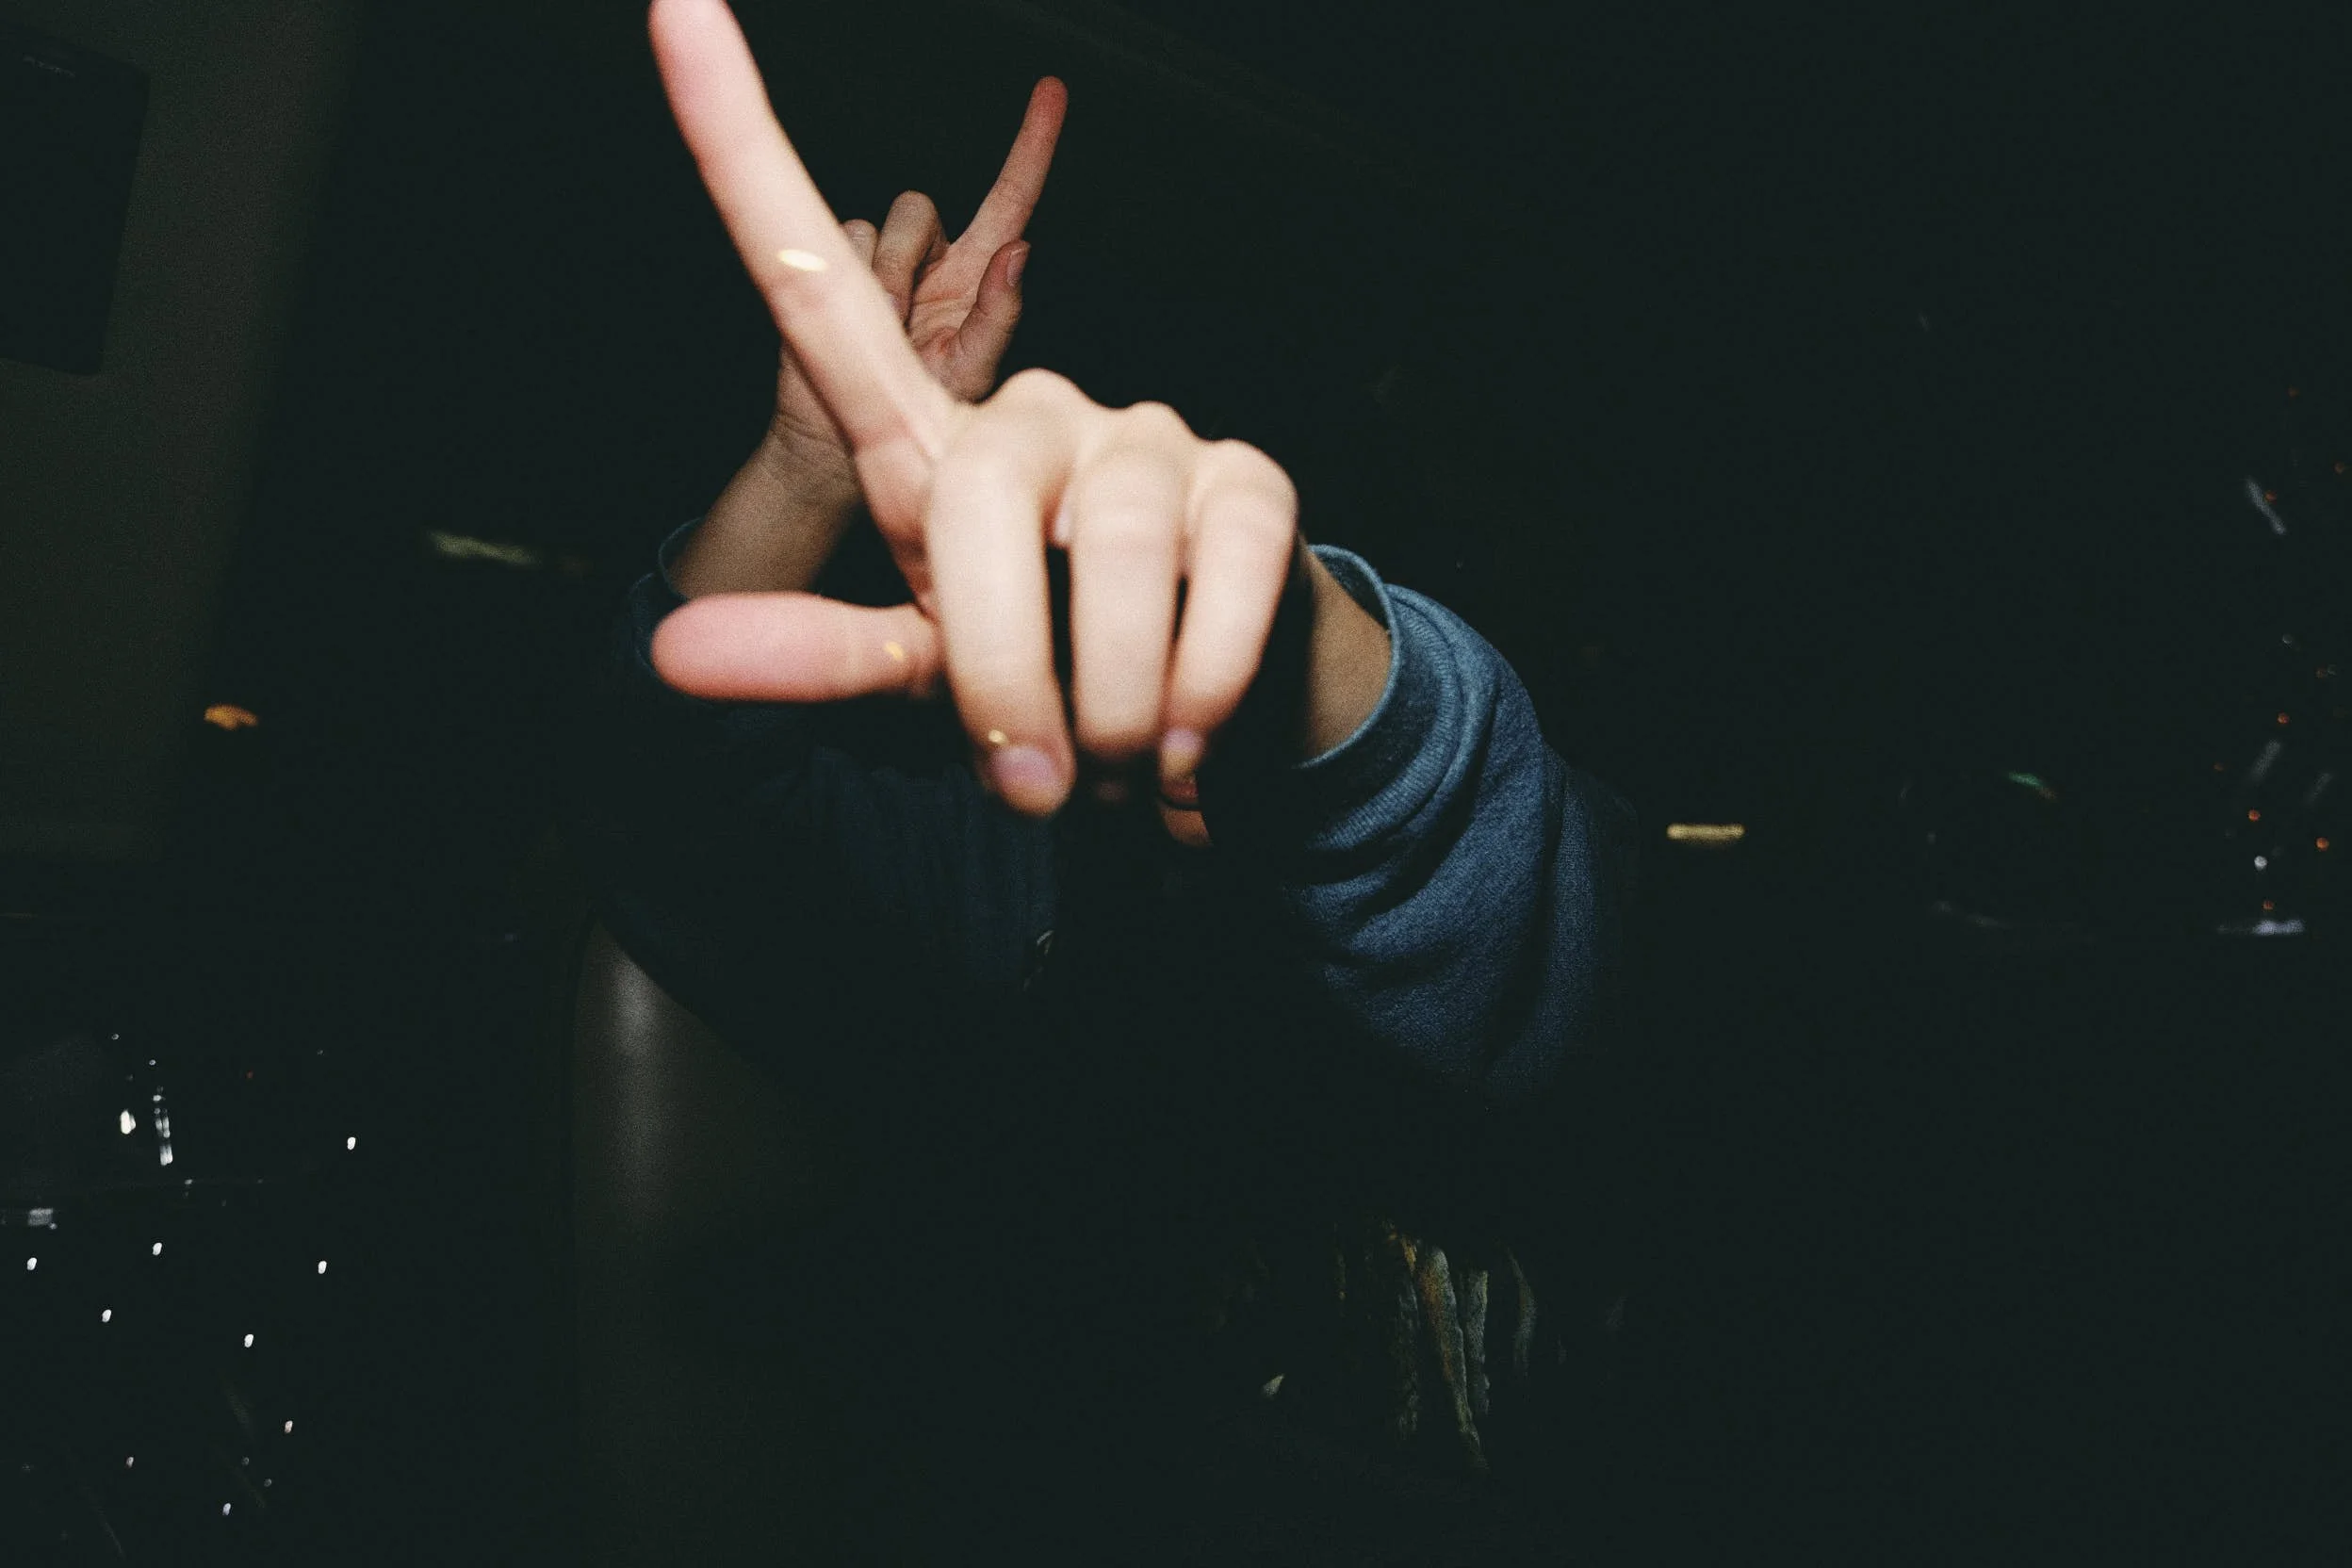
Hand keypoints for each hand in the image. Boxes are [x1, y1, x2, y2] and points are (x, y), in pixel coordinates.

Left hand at [646, 0, 1331, 822]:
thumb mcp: (920, 671)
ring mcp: (1146, 433)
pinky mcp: (1252, 482)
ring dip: (1109, 709)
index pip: (809, 280)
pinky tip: (1191, 734)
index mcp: (918, 443)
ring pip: (1106, 553)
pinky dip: (1197, 699)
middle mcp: (1028, 407)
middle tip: (1037, 778)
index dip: (736, 141)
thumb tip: (664, 658)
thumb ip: (812, 656)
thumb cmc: (1045, 679)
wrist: (1211, 730)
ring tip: (1120, 754)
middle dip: (999, 675)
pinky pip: (1218, 591)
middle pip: (973, 500)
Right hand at [764, 77, 1065, 497]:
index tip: (1053, 91)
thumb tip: (1018, 255)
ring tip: (882, 330)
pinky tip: (854, 316)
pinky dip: (848, 277)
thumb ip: (997, 317)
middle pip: (920, 206)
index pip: (1010, 200)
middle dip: (910, 258)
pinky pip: (842, 239)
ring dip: (880, 278)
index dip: (1031, 147)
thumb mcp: (969, 376)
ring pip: (879, 225)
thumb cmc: (921, 423)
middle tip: (906, 322)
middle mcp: (933, 260)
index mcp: (977, 278)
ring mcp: (883, 261)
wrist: (844, 447)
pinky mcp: (836, 263)